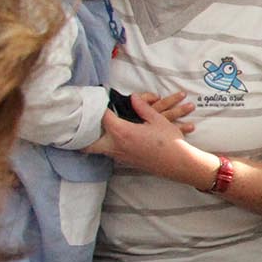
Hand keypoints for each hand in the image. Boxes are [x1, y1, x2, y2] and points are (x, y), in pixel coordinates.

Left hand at [87, 93, 212, 185]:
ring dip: (95, 141)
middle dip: (83, 136)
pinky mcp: (127, 162)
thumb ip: (142, 107)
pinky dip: (107, 147)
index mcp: (122, 131)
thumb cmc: (169, 142)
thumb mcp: (158, 120)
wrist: (179, 164)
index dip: (99, 106)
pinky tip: (113, 141)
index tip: (99, 100)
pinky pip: (110, 154)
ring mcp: (121, 156)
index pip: (101, 116)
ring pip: (98, 151)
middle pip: (88, 144)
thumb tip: (133, 97)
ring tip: (94, 131)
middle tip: (83, 125)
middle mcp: (116, 145)